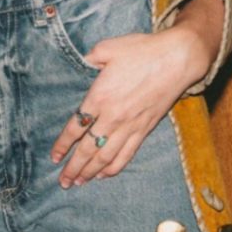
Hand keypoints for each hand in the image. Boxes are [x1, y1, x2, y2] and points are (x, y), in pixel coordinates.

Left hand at [50, 0, 223, 186]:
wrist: (177, 59)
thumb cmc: (142, 50)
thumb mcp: (108, 48)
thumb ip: (90, 59)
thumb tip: (82, 63)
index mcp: (100, 97)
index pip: (76, 127)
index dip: (62, 145)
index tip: (54, 157)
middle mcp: (113, 116)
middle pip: (87, 149)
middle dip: (73, 167)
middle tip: (62, 181)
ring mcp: (130, 126)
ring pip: (105, 156)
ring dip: (90, 172)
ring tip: (78, 183)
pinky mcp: (144, 129)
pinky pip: (126, 154)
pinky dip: (114, 167)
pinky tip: (104, 175)